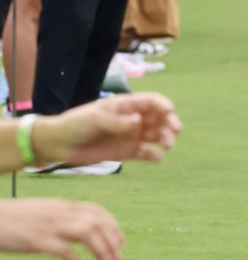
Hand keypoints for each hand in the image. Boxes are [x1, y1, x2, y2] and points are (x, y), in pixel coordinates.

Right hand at [0, 198, 123, 259]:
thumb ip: (58, 217)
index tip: (120, 240)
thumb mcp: (40, 212)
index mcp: (60, 206)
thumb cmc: (12, 219)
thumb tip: (73, 231)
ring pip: (87, 232)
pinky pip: (64, 250)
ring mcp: (49, 225)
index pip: (95, 210)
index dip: (112, 225)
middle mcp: (59, 212)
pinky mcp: (37, 240)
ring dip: (102, 250)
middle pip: (96, 222)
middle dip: (112, 241)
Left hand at [32, 93, 181, 166]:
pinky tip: (158, 158)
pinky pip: (146, 153)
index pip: (151, 102)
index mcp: (125, 106)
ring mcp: (131, 135)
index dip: (163, 105)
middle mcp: (132, 119)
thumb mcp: (96, 119)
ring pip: (156, 135)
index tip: (170, 111)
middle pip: (159, 118)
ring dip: (165, 139)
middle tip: (176, 131)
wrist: (59, 144)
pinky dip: (154, 156)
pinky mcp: (127, 152)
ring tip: (167, 146)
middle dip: (170, 122)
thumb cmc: (76, 124)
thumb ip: (117, 121)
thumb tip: (139, 121)